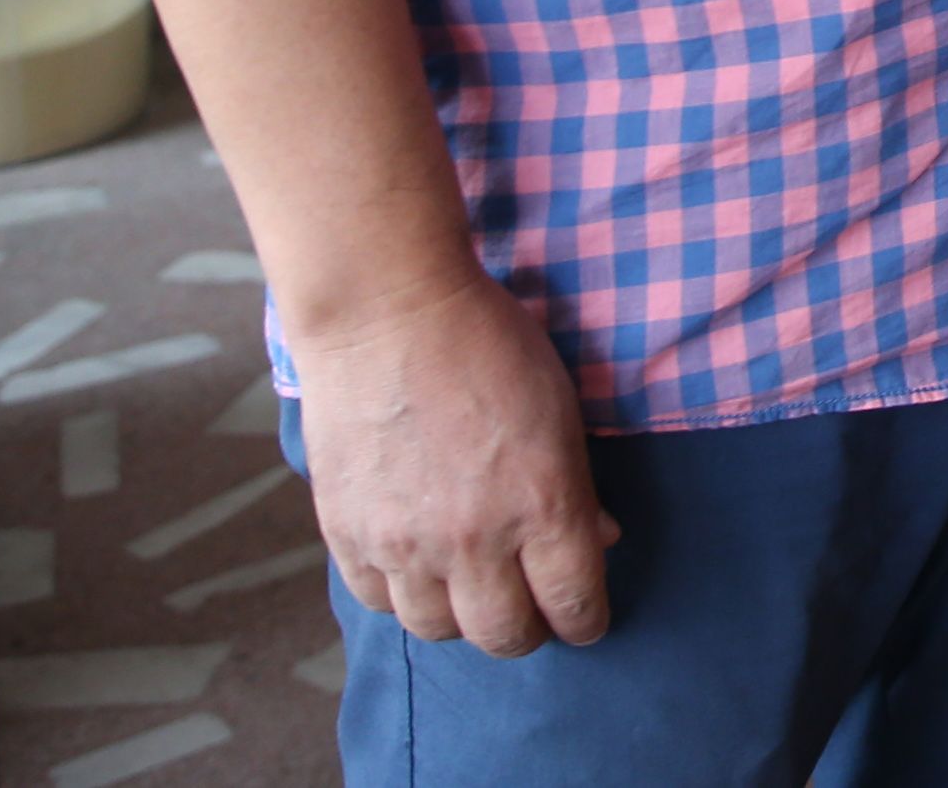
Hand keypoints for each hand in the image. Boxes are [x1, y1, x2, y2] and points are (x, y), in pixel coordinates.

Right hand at [294, 269, 620, 656]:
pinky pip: (378, 602)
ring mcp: (403, 543)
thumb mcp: (560, 408)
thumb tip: (599, 540)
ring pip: (437, 630)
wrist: (385, 311)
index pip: (574, 604)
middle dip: (527, 632)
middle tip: (531, 612)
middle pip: (504, 636)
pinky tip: (418, 568)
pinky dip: (403, 596)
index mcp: (541, 504)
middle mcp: (473, 539)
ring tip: (471, 589)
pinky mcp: (348, 535)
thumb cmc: (487, 343)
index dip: (586, 620)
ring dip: (461, 618)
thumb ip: (578, 488)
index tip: (584, 619)